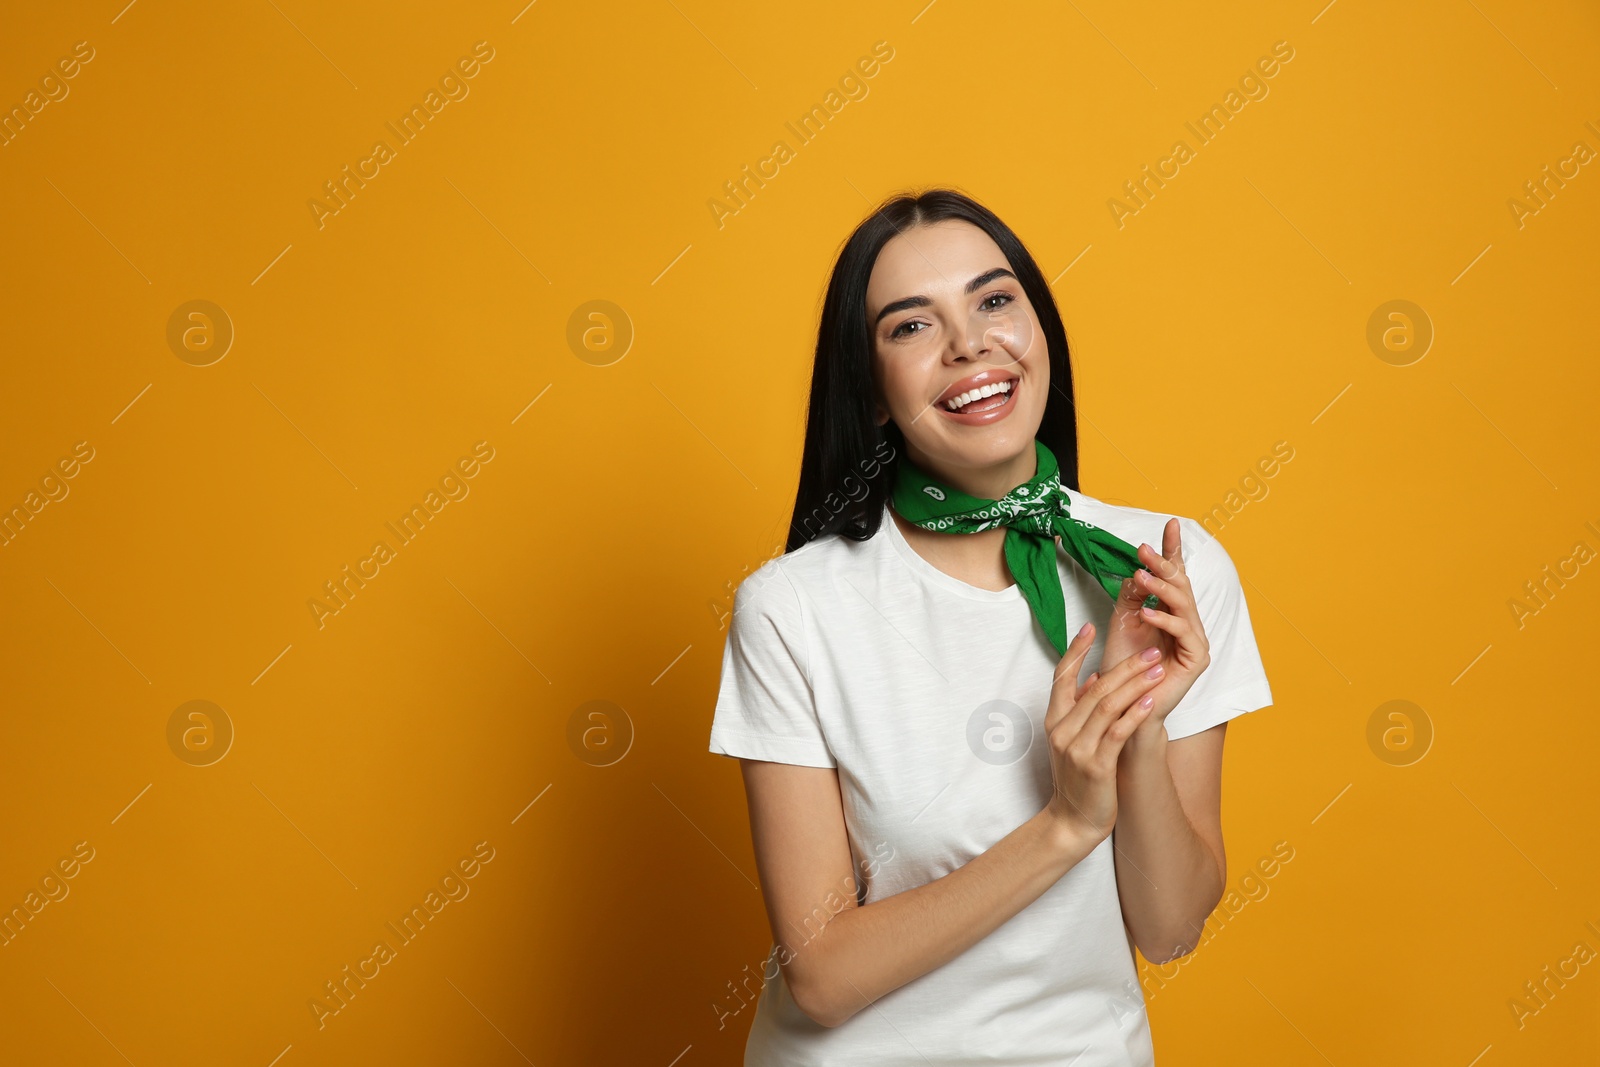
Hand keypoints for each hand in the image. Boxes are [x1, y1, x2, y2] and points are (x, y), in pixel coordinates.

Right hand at [1041, 623, 1165, 844]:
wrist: (1072, 822)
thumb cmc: (1077, 779)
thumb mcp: (1072, 740)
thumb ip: (1080, 709)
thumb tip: (1095, 678)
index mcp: (1054, 720)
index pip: (1061, 675)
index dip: (1075, 650)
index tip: (1090, 626)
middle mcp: (1061, 730)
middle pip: (1094, 687)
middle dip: (1125, 666)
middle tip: (1150, 650)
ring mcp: (1076, 748)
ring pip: (1107, 706)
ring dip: (1135, 684)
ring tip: (1158, 669)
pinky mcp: (1096, 765)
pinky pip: (1117, 732)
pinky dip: (1135, 713)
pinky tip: (1152, 701)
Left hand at [1094, 518, 1210, 732]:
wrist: (1122, 704)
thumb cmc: (1122, 665)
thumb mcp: (1121, 621)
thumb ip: (1130, 596)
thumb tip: (1138, 570)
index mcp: (1170, 610)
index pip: (1173, 574)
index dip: (1172, 550)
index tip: (1170, 524)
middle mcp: (1186, 621)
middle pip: (1180, 585)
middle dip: (1163, 564)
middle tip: (1143, 550)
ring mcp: (1194, 639)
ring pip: (1184, 605)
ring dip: (1162, 589)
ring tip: (1141, 577)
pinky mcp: (1197, 658)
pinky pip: (1184, 632)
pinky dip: (1165, 620)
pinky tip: (1147, 613)